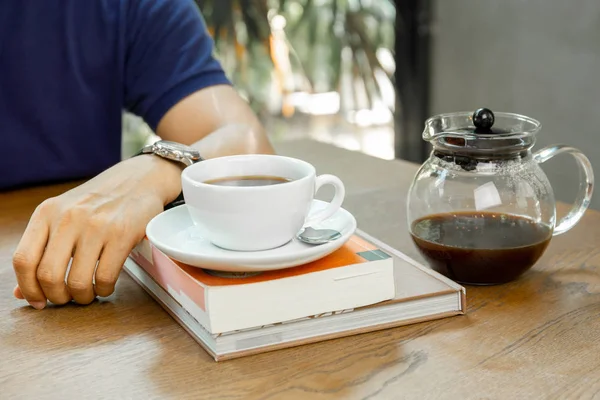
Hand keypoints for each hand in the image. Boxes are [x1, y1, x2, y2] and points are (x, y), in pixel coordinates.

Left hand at [12, 155, 180, 308]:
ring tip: (88, 293)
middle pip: (48, 275)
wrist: (138, 180)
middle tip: (66, 299)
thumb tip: (20, 292)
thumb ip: (42, 250)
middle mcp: (68, 218)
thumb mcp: (64, 216)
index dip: (27, 288)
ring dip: (82, 296)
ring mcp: (96, 226)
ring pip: (77, 281)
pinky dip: (103, 289)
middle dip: (57, 297)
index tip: (38, 301)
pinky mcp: (122, 234)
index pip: (23, 259)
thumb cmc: (99, 202)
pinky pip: (105, 277)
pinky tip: (105, 284)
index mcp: (47, 213)